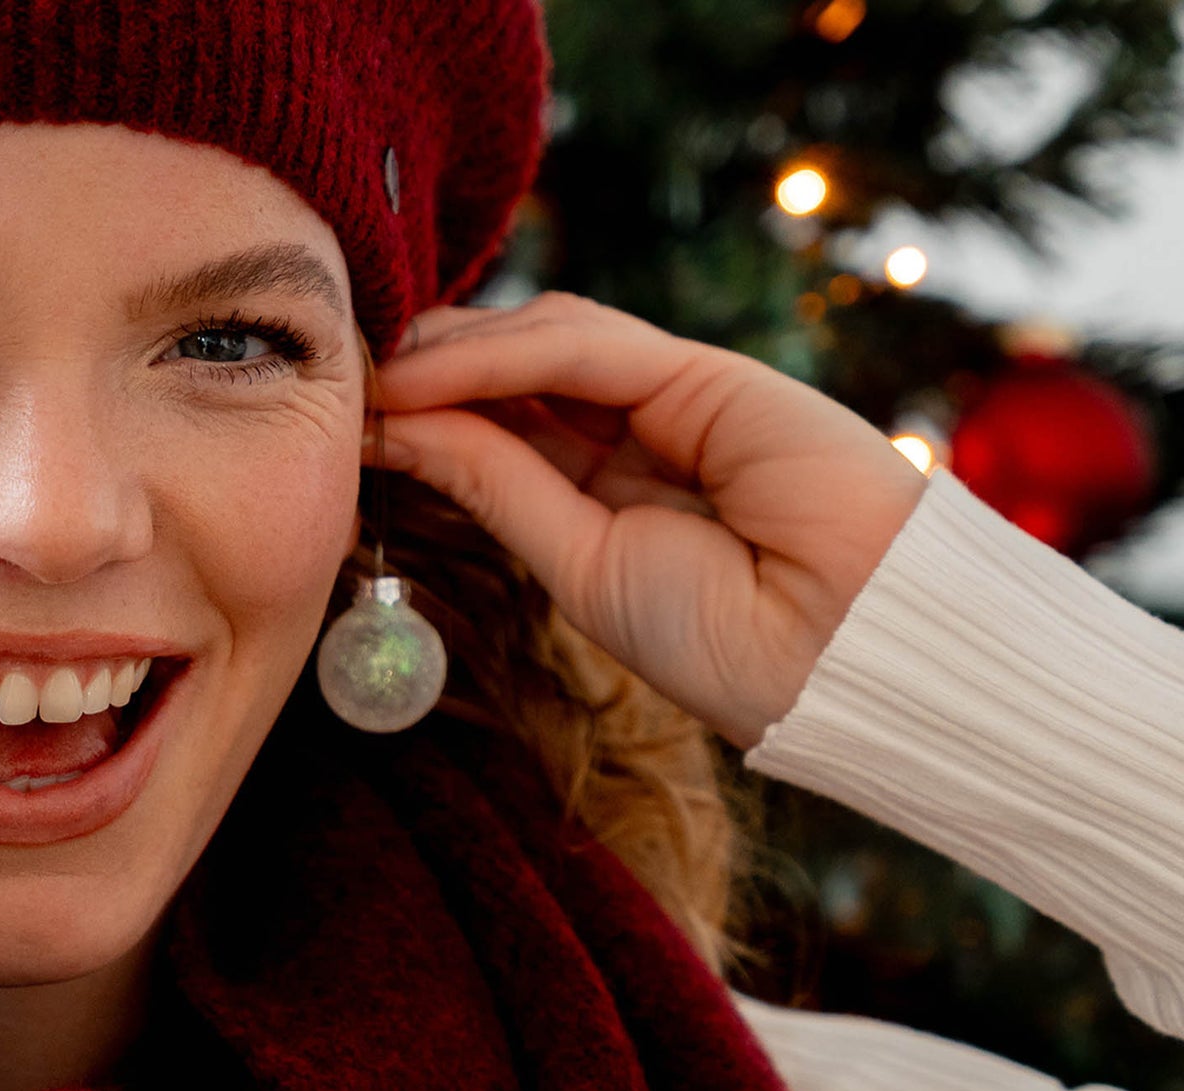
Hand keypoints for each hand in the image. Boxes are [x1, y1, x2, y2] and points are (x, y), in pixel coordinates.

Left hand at [373, 294, 929, 750]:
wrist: (845, 651)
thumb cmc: (725, 641)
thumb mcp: (577, 564)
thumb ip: (498, 485)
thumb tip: (401, 429)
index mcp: (610, 496)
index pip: (500, 431)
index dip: (424, 416)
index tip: (345, 425)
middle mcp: (636, 437)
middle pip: (512, 376)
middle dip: (425, 371)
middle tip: (339, 380)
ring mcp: (672, 398)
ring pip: (540, 347)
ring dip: (449, 353)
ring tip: (371, 376)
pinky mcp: (705, 372)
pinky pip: (585, 346)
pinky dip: (500, 351)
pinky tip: (427, 371)